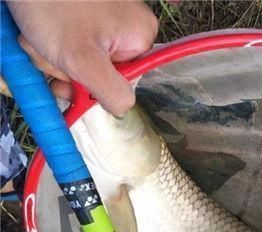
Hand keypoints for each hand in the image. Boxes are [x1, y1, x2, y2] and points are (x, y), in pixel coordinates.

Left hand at [6, 1, 157, 115]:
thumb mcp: (84, 60)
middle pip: (101, 70)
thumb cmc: (53, 6)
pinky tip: (40, 33)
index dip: (95, 87)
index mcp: (140, 36)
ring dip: (54, 58)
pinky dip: (51, 43)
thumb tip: (123, 108)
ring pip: (81, 58)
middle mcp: (127, 25)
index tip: (70, 81)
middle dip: (69, 70)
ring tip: (40, 39)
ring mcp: (105, 18)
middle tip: (51, 56)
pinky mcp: (84, 12)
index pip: (125, 81)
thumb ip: (112, 92)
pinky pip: (71, 42)